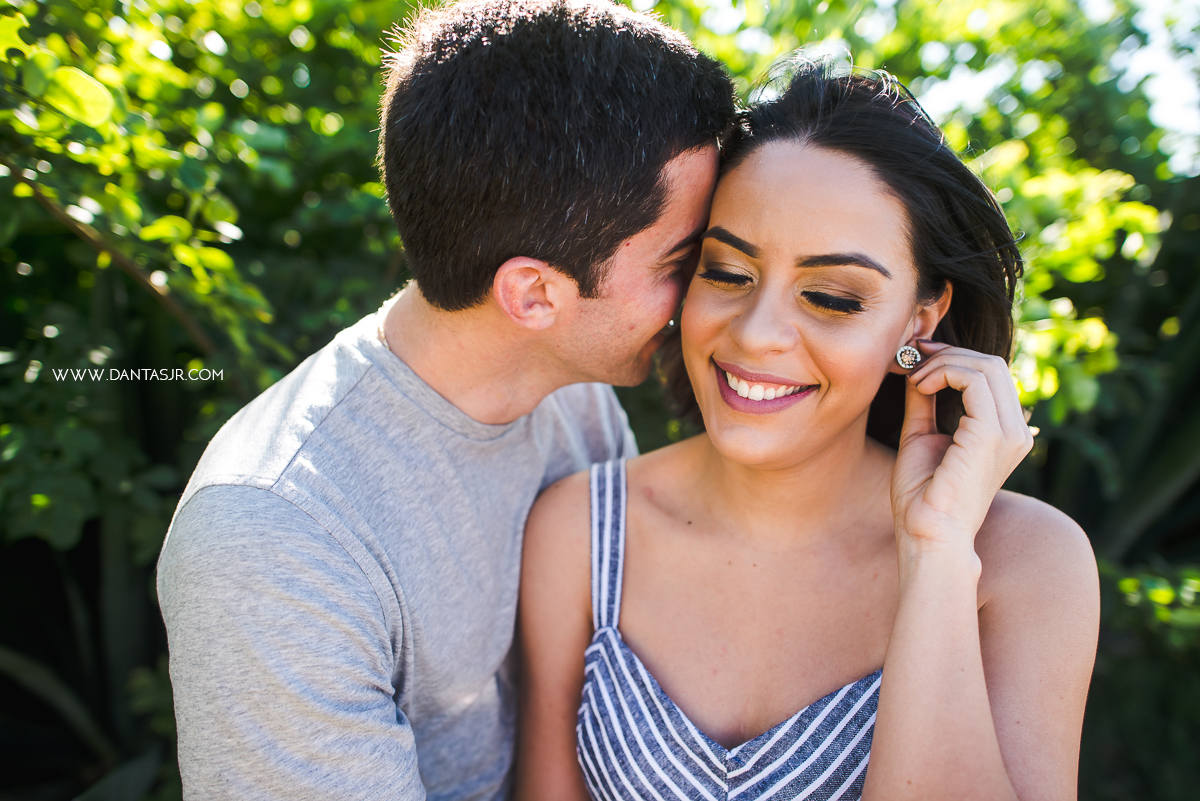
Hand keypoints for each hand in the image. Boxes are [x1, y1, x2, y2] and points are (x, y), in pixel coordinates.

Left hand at [890, 341, 1033, 553]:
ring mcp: (1010, 432)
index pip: (990, 375)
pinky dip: (943, 373)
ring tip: (914, 378)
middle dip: (949, 353)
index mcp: (1004, 432)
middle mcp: (1016, 431)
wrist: (927, 534)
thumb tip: (916, 368)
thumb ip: (924, 401)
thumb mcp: (920, 436)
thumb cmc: (922, 497)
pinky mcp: (993, 434)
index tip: (917, 357)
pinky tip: (921, 386)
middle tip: (913, 357)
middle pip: (992, 364)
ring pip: (986, 366)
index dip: (954, 358)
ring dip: (943, 363)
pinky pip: (974, 380)